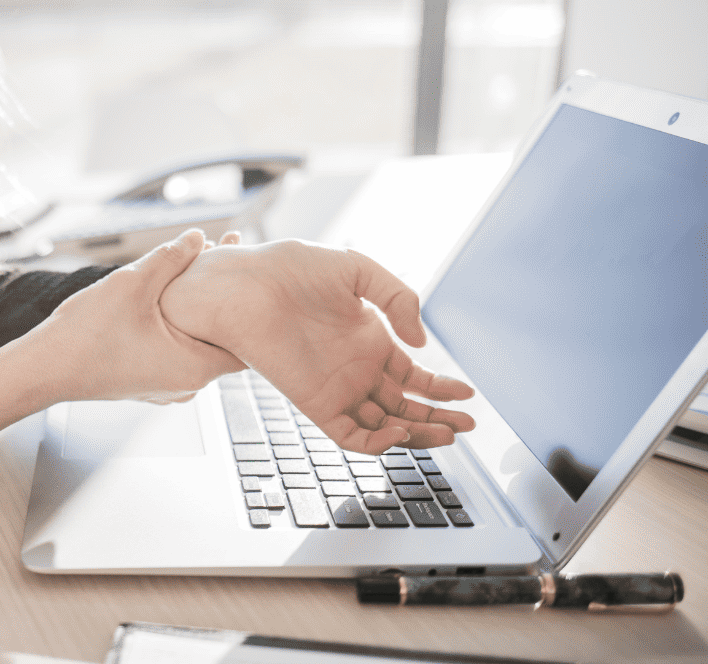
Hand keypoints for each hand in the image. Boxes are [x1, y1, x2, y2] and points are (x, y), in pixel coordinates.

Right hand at [31, 229, 242, 405]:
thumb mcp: (134, 284)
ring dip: (197, 310)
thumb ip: (172, 258)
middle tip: (224, 258)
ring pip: (196, 343)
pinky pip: (175, 351)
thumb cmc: (87, 335)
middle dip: (222, 298)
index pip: (248, 339)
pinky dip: (177, 326)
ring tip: (196, 272)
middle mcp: (188, 384)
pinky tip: (166, 298)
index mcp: (196, 367)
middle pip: (222, 338)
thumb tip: (198, 237)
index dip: (249, 300)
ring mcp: (167, 386)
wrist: (44, 369)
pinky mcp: (147, 382)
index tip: (245, 268)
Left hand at [158, 240, 474, 452]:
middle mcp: (354, 369)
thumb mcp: (355, 270)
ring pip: (384, 426)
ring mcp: (336, 387)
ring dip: (417, 434)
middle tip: (468, 424)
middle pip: (405, 407)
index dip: (442, 388)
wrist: (241, 283)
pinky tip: (400, 430)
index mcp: (368, 340)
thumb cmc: (288, 268)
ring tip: (449, 433)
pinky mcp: (313, 401)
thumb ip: (398, 297)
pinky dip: (377, 441)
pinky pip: (350, 434)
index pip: (413, 376)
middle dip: (438, 418)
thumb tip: (421, 343)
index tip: (469, 393)